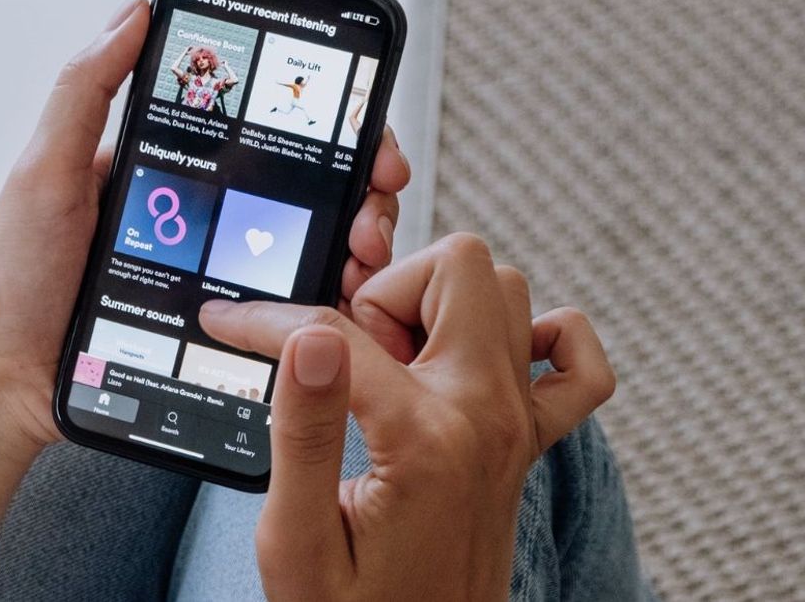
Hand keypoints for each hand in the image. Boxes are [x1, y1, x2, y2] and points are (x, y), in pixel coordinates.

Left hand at [0, 0, 410, 600]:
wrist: (12, 380)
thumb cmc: (17, 280)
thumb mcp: (46, 172)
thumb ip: (87, 92)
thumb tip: (135, 15)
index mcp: (173, 173)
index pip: (265, 137)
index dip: (327, 133)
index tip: (365, 141)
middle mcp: (206, 220)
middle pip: (307, 192)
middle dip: (360, 192)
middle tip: (374, 205)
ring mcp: (219, 276)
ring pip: (310, 251)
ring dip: (355, 245)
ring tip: (363, 256)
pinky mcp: (224, 329)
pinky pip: (288, 314)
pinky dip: (327, 308)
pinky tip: (344, 303)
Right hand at [198, 233, 614, 600]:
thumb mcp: (298, 537)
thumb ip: (304, 430)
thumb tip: (308, 337)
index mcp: (424, 437)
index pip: (338, 330)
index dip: (267, 320)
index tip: (227, 323)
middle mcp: (486, 415)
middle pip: (457, 267)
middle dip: (385, 289)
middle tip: (347, 354)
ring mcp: (517, 424)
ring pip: (508, 291)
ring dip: (441, 305)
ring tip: (392, 364)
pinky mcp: (528, 441)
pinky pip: (577, 361)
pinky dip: (541, 338)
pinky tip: (481, 360)